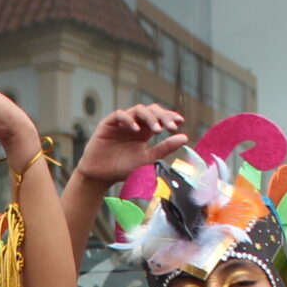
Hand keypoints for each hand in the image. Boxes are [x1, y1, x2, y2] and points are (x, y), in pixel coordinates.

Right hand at [72, 103, 191, 184]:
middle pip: (151, 111)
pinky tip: (136, 129)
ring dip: (149, 117)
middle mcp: (134, 124)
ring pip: (137, 110)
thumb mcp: (148, 159)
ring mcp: (121, 123)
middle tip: (170, 127)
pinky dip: (129, 120)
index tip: (179, 122)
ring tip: (156, 130)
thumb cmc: (123, 168)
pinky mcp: (108, 124)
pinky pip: (119, 115)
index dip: (169, 116)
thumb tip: (184, 137)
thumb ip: (164, 148)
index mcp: (144, 131)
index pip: (159, 117)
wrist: (101, 176)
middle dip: (162, 116)